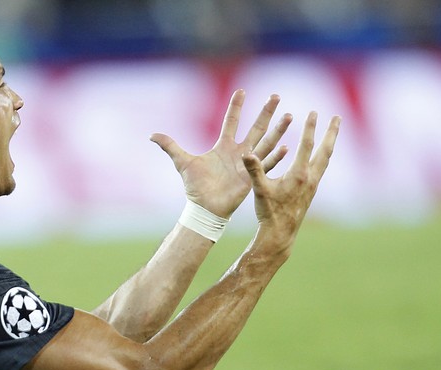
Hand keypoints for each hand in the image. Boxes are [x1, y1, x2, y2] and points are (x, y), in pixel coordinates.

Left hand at [150, 89, 292, 217]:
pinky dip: (275, 157)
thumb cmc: (195, 187)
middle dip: (266, 112)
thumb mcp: (182, 162)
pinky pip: (266, 165)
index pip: (231, 121)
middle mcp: (239, 152)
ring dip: (277, 130)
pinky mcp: (251, 177)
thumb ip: (170, 146)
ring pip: (266, 143)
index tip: (242, 90)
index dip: (235, 106)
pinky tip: (286, 147)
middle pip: (255, 127)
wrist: (204, 208)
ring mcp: (247, 164)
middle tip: (276, 96)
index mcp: (224, 146)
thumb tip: (151, 135)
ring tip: (289, 116)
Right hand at [243, 112, 340, 253]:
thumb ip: (254, 170)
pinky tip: (322, 153)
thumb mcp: (259, 190)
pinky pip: (321, 167)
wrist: (280, 233)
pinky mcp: (312, 190)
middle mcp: (310, 178)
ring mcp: (313, 185)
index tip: (313, 111)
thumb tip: (246, 153)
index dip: (310, 127)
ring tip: (333, 130)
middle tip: (337, 117)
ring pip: (325, 158)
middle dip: (331, 132)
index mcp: (299, 174)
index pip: (306, 145)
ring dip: (329, 142)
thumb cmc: (269, 212)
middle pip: (325, 150)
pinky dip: (323, 155)